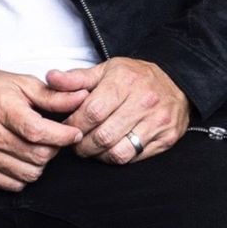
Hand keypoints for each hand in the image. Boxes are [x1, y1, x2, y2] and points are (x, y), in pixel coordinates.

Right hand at [0, 69, 87, 190]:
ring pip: (29, 173)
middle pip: (37, 156)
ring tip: (38, 145)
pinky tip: (23, 157)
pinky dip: (25, 174)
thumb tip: (80, 97)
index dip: (62, 135)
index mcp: (2, 108)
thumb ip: (52, 95)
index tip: (73, 131)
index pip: (38, 132)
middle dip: (54, 148)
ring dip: (41, 163)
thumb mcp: (20, 82)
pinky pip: (13, 185)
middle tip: (54, 136)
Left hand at [46, 58, 190, 165]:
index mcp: (124, 81)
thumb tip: (50, 78)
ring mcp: (156, 122)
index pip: (91, 111)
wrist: (175, 82)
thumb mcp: (105, 69)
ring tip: (91, 147)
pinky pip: (135, 157)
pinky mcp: (166, 139)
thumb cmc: (134, 76)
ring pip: (119, 152)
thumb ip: (77, 78)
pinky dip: (118, 157)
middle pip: (103, 135)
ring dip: (99, 155)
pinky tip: (110, 149)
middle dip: (83, 144)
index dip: (74, 123)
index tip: (66, 126)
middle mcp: (142, 102)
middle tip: (75, 142)